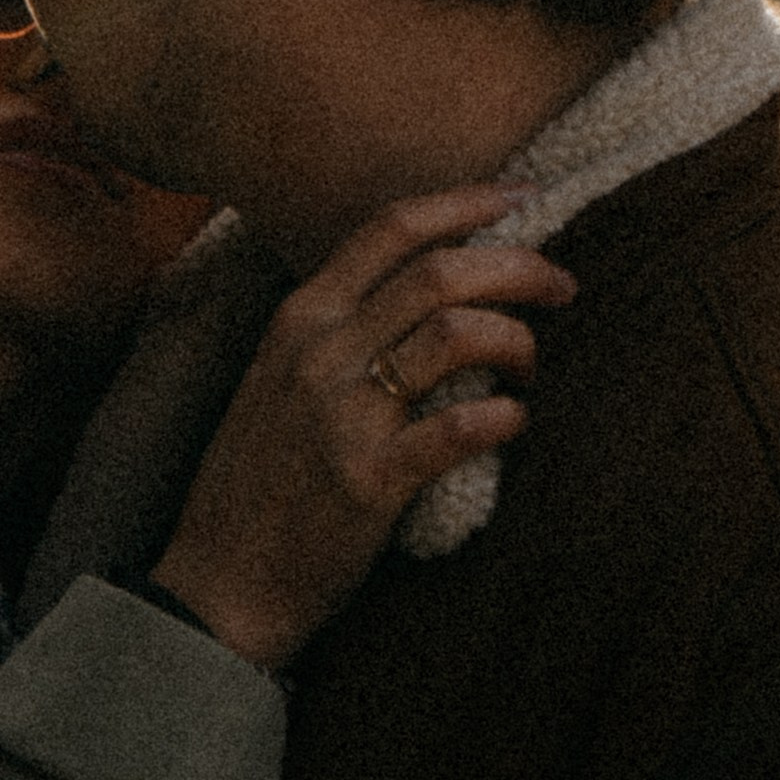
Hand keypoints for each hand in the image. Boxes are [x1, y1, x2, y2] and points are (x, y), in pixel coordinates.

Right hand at [149, 187, 574, 669]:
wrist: (218, 583)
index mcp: (300, 318)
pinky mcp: (368, 481)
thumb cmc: (259, 481)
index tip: (525, 196)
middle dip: (519, 266)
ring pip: (456, 333)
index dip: (468, 202)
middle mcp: (319, 353)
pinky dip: (503, 415)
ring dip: (516, 340)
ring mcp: (342, 416)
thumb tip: (427, 287)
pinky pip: (458, 428)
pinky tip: (515, 420)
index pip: (391, 228)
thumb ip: (340, 329)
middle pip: (440, 271)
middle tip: (562, 285)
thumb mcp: (279, 379)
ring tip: (530, 366)